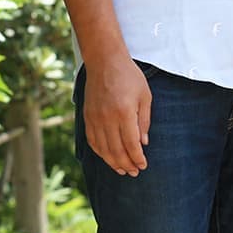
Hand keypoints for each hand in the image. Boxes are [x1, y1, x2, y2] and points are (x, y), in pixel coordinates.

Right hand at [83, 56, 151, 175]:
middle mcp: (107, 117)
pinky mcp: (87, 115)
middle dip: (126, 164)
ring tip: (122, 169)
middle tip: (134, 172)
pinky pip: (92, 140)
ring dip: (113, 162)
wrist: (104, 60)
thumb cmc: (128, 76)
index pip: (131, 144)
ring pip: (103, 149)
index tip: (143, 165)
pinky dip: (99, 152)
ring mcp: (95, 117)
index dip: (137, 158)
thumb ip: (144, 121)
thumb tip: (143, 143)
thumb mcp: (145, 96)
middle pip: (116, 150)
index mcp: (124, 112)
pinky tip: (107, 157)